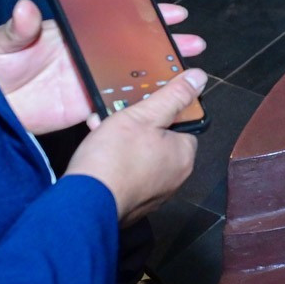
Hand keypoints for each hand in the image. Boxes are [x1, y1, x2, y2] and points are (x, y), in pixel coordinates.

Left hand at [0, 0, 203, 136]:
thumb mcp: (2, 41)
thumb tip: (25, 8)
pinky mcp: (83, 106)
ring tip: (188, 73)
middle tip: (193, 42)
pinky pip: (115, 106)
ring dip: (159, 75)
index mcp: (74, 33)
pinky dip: (133, 108)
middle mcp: (87, 55)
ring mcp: (87, 81)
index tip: (172, 12)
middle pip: (133, 46)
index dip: (145, 14)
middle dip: (165, 43)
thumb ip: (18, 27)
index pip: (115, 18)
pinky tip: (154, 109)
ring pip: (131, 75)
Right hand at [64, 70, 205, 222]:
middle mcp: (174, 178)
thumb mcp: (144, 116)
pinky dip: (116, 164)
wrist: (85, 203)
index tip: (145, 106)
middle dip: (138, 127)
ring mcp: (153, 194)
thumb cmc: (115, 159)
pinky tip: (99, 156)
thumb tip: (199, 79)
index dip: (163, 112)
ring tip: (103, 133)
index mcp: (183, 156)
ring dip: (124, 144)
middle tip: (118, 117)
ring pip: (141, 158)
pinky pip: (127, 176)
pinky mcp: (132, 204)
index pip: (183, 126)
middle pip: (160, 141)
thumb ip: (173, 96)